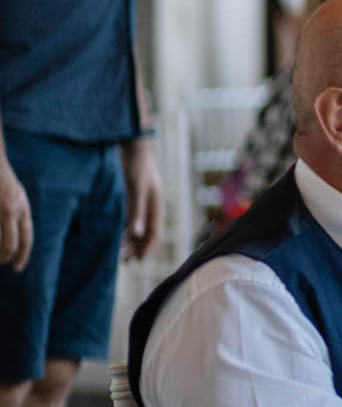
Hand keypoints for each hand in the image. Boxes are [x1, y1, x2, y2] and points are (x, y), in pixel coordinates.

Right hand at [0, 154, 30, 272]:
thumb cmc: (2, 181)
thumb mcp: (17, 197)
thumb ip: (18, 215)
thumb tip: (16, 242)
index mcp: (22, 207)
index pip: (26, 238)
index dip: (22, 255)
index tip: (17, 267)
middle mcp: (10, 210)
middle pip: (9, 243)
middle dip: (5, 256)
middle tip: (1, 262)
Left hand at [120, 137, 162, 261]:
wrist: (134, 144)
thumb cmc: (136, 165)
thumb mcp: (137, 189)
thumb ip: (137, 212)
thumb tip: (137, 235)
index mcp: (156, 204)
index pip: (155, 231)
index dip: (148, 247)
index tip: (139, 261)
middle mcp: (152, 204)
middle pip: (147, 231)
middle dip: (138, 247)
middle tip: (126, 262)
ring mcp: (144, 200)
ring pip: (140, 225)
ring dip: (132, 240)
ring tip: (121, 253)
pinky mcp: (135, 195)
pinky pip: (133, 217)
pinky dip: (127, 228)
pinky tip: (119, 234)